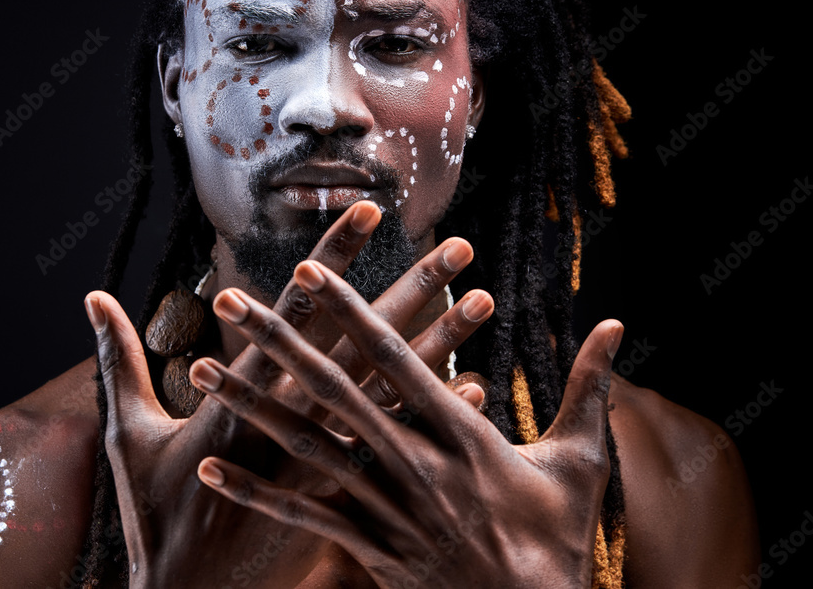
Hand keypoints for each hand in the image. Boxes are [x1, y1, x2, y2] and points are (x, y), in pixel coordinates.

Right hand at [85, 201, 489, 586]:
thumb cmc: (154, 515)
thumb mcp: (128, 432)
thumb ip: (118, 359)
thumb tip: (93, 298)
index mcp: (241, 395)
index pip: (298, 311)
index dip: (334, 258)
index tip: (373, 212)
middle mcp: (294, 419)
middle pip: (364, 342)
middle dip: (413, 288)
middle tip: (460, 247)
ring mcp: (325, 459)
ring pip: (394, 391)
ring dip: (440, 344)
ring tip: (484, 303)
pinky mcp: (344, 495)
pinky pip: (398, 449)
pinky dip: (433, 419)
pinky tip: (474, 389)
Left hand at [191, 260, 622, 587]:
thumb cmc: (558, 541)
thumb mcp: (583, 461)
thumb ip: (591, 388)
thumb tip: (618, 326)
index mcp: (459, 433)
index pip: (393, 356)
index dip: (348, 309)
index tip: (309, 269)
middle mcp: (411, 463)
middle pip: (333, 390)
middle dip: (279, 340)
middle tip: (229, 299)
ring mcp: (385, 508)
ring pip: (305, 448)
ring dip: (250, 407)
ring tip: (201, 370)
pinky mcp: (369, 549)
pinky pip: (304, 517)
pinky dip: (257, 494)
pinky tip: (211, 472)